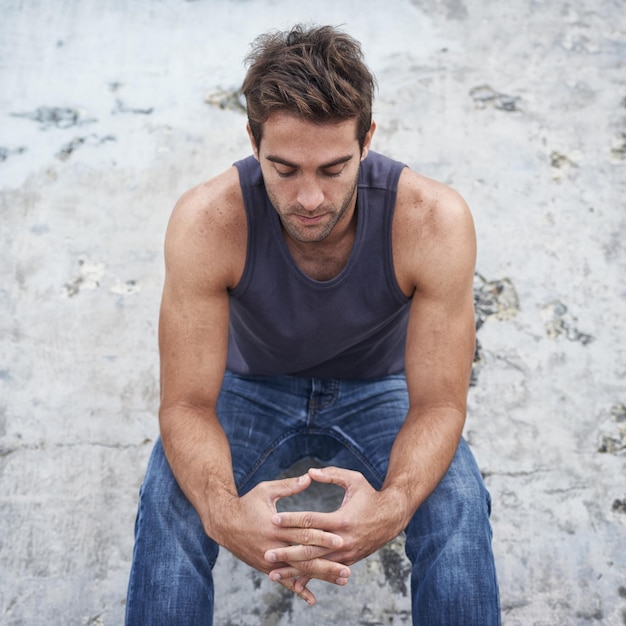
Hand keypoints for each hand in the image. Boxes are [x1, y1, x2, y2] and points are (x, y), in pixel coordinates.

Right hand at [217, 473, 349, 604]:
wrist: (224, 523)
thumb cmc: (247, 503)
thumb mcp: (266, 490)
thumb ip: (289, 486)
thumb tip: (309, 477)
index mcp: (276, 526)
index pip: (303, 533)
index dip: (322, 537)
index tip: (340, 540)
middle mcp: (273, 546)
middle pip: (305, 557)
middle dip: (327, 563)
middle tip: (347, 568)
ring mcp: (270, 560)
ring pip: (299, 572)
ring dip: (321, 577)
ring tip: (342, 579)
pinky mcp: (266, 568)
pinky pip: (285, 581)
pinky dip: (299, 589)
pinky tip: (312, 599)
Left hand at [264, 467, 404, 583]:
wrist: (392, 517)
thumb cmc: (370, 495)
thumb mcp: (354, 479)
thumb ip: (331, 475)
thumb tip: (309, 472)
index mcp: (342, 519)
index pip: (311, 521)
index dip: (292, 520)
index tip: (273, 520)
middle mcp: (343, 540)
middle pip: (310, 548)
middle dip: (287, 552)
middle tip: (267, 553)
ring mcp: (345, 554)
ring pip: (316, 565)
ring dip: (294, 570)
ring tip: (273, 573)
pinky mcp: (347, 561)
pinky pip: (325, 571)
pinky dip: (310, 577)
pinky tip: (294, 583)